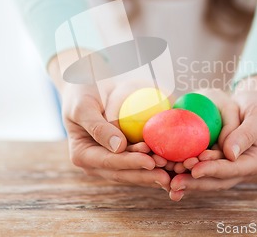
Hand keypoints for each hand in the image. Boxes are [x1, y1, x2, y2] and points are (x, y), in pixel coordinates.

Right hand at [48, 51, 170, 191]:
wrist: (89, 83)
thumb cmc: (82, 91)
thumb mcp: (83, 106)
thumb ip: (97, 127)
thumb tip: (119, 148)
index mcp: (83, 155)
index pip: (109, 162)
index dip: (130, 163)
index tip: (149, 161)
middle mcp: (98, 163)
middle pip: (124, 172)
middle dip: (146, 174)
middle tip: (168, 173)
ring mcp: (113, 160)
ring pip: (136, 170)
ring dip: (155, 172)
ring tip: (175, 169)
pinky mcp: (127, 153)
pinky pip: (143, 159)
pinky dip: (158, 162)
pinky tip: (175, 161)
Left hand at [168, 75, 256, 200]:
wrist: (253, 104)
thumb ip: (246, 134)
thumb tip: (230, 155)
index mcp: (254, 161)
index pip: (232, 170)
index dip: (213, 170)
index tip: (195, 169)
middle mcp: (240, 169)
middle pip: (216, 180)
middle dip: (195, 182)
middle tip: (174, 181)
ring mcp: (226, 167)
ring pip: (205, 178)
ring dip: (187, 180)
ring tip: (168, 179)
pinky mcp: (214, 161)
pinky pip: (198, 168)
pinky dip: (184, 171)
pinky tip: (167, 172)